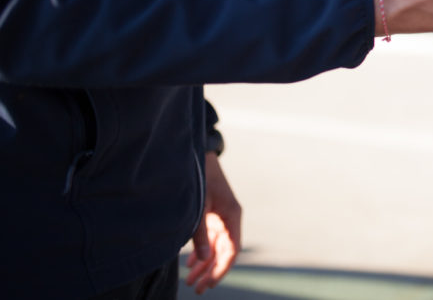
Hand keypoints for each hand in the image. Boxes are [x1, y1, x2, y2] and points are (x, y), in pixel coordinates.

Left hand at [186, 153, 241, 294]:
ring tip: (190, 280)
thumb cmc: (201, 179)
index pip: (231, 250)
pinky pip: (209, 238)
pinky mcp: (212, 214)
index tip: (209, 284)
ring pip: (215, 247)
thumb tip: (203, 259)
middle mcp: (229, 218)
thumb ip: (201, 233)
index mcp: (232, 216)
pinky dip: (200, 251)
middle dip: (211, 271)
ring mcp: (221, 216)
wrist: (199, 155)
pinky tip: (190, 263)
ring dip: (204, 264)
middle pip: (223, 252)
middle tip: (198, 289)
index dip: (221, 269)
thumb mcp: (199, 207)